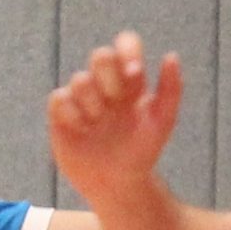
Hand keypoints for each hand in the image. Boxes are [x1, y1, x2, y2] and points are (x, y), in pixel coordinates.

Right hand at [48, 31, 182, 206]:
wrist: (118, 184)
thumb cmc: (142, 152)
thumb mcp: (162, 122)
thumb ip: (171, 89)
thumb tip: (171, 55)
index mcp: (129, 81)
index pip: (125, 45)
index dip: (128, 50)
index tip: (135, 73)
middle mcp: (104, 85)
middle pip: (100, 55)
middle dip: (109, 75)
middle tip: (116, 99)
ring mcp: (81, 100)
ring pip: (79, 78)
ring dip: (92, 101)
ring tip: (98, 123)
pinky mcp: (60, 116)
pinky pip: (59, 98)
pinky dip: (71, 112)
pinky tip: (82, 129)